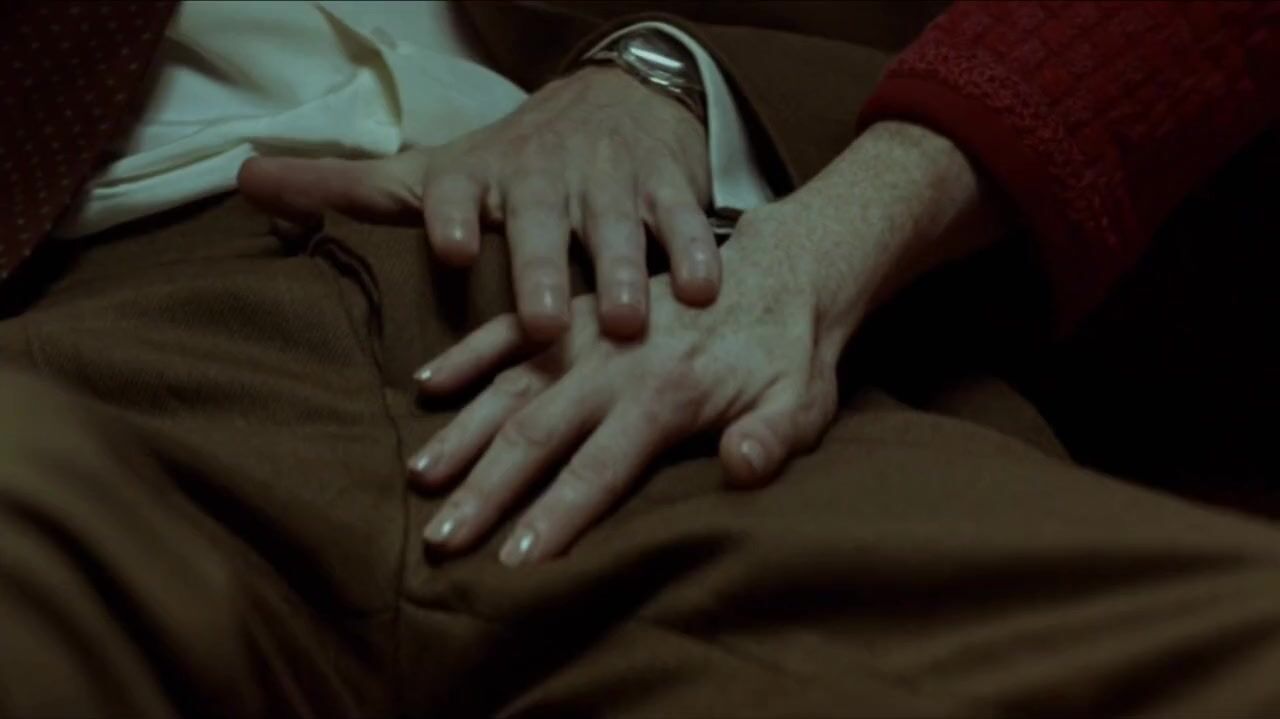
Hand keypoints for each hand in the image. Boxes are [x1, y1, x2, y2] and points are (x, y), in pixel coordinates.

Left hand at [237, 65, 717, 341]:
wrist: (609, 101)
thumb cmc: (510, 161)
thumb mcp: (431, 170)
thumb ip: (345, 189)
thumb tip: (241, 180)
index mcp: (478, 178)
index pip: (454, 191)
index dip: (449, 214)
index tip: (448, 246)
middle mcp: (541, 176)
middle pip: (538, 222)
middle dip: (541, 268)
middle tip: (546, 324)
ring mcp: (606, 179)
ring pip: (615, 224)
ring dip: (622, 269)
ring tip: (628, 321)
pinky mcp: (663, 183)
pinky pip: (682, 217)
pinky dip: (693, 249)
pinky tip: (703, 289)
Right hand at [408, 207, 855, 565]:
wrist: (786, 268)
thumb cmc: (791, 352)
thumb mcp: (802, 401)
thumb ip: (773, 438)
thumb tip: (740, 467)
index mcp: (665, 395)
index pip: (599, 469)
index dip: (555, 517)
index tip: (511, 562)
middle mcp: (614, 364)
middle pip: (536, 434)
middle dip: (486, 491)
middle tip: (441, 540)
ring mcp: (590, 333)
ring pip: (510, 386)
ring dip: (463, 433)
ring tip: (420, 477)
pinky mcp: (580, 309)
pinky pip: (512, 329)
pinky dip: (467, 354)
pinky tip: (426, 385)